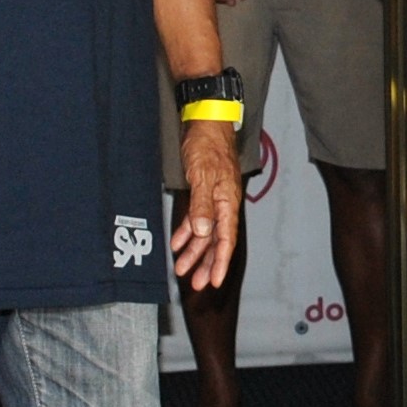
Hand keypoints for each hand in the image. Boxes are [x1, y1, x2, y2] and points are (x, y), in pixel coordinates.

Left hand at [171, 120, 241, 289]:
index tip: (215, 281)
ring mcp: (212, 199)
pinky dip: (186, 232)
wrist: (206, 122)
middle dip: (207, 264)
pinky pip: (195, 219)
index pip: (226, 239)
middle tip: (197, 284)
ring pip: (204, 233)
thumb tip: (203, 233)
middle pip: (216, 241)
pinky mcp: (202, 192)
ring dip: (194, 252)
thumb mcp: (203, 176)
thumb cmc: (207, 145)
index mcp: (228, 202)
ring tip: (182, 269)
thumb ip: (203, 206)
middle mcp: (223, 205)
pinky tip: (178, 244)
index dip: (221, 262)